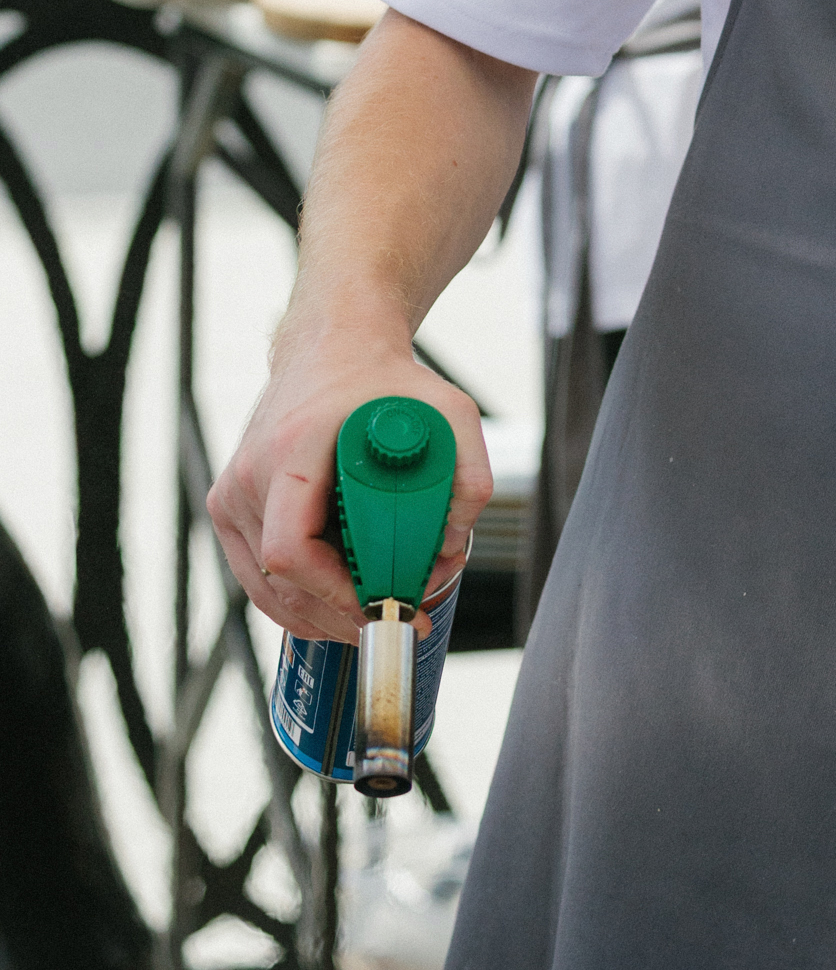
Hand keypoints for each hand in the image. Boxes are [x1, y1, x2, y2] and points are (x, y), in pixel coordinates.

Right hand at [207, 322, 491, 643]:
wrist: (332, 348)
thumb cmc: (381, 379)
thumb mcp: (447, 409)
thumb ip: (469, 472)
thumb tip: (455, 539)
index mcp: (289, 452)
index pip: (291, 550)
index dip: (333, 593)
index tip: (380, 603)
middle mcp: (248, 476)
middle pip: (277, 582)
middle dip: (338, 616)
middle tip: (397, 622)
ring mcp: (232, 493)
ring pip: (263, 588)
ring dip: (318, 616)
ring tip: (374, 617)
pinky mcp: (232, 506)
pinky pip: (256, 575)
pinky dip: (296, 599)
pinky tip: (338, 604)